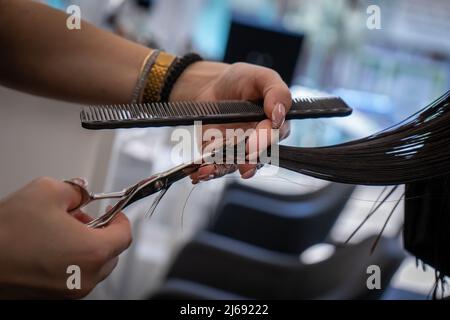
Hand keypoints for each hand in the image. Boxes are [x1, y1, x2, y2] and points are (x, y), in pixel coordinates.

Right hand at [0, 177, 131, 298]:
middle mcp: (86, 277)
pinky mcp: (52, 298)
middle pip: (111, 252)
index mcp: (93, 252)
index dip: (121, 218)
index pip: (125, 235)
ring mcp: (69, 292)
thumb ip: (75, 190)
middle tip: (83, 218)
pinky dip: (72, 262)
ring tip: (61, 230)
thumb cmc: (6, 233)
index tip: (113, 211)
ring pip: (93, 266)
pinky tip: (51, 247)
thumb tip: (82, 194)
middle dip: (101, 231)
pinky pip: (75, 278)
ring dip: (86, 246)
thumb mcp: (47, 191)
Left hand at [170, 61, 291, 181]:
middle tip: (240, 159)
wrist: (212, 86)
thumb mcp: (262, 77)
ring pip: (235, 166)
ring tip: (208, 169)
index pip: (275, 135)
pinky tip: (200, 172)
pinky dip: (208, 171)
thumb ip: (277, 92)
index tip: (254, 142)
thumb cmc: (242, 81)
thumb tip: (279, 115)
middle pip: (258, 157)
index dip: (265, 139)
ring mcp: (240, 151)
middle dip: (248, 162)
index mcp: (275, 125)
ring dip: (223, 169)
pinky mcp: (221, 157)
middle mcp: (260, 142)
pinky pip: (218, 168)